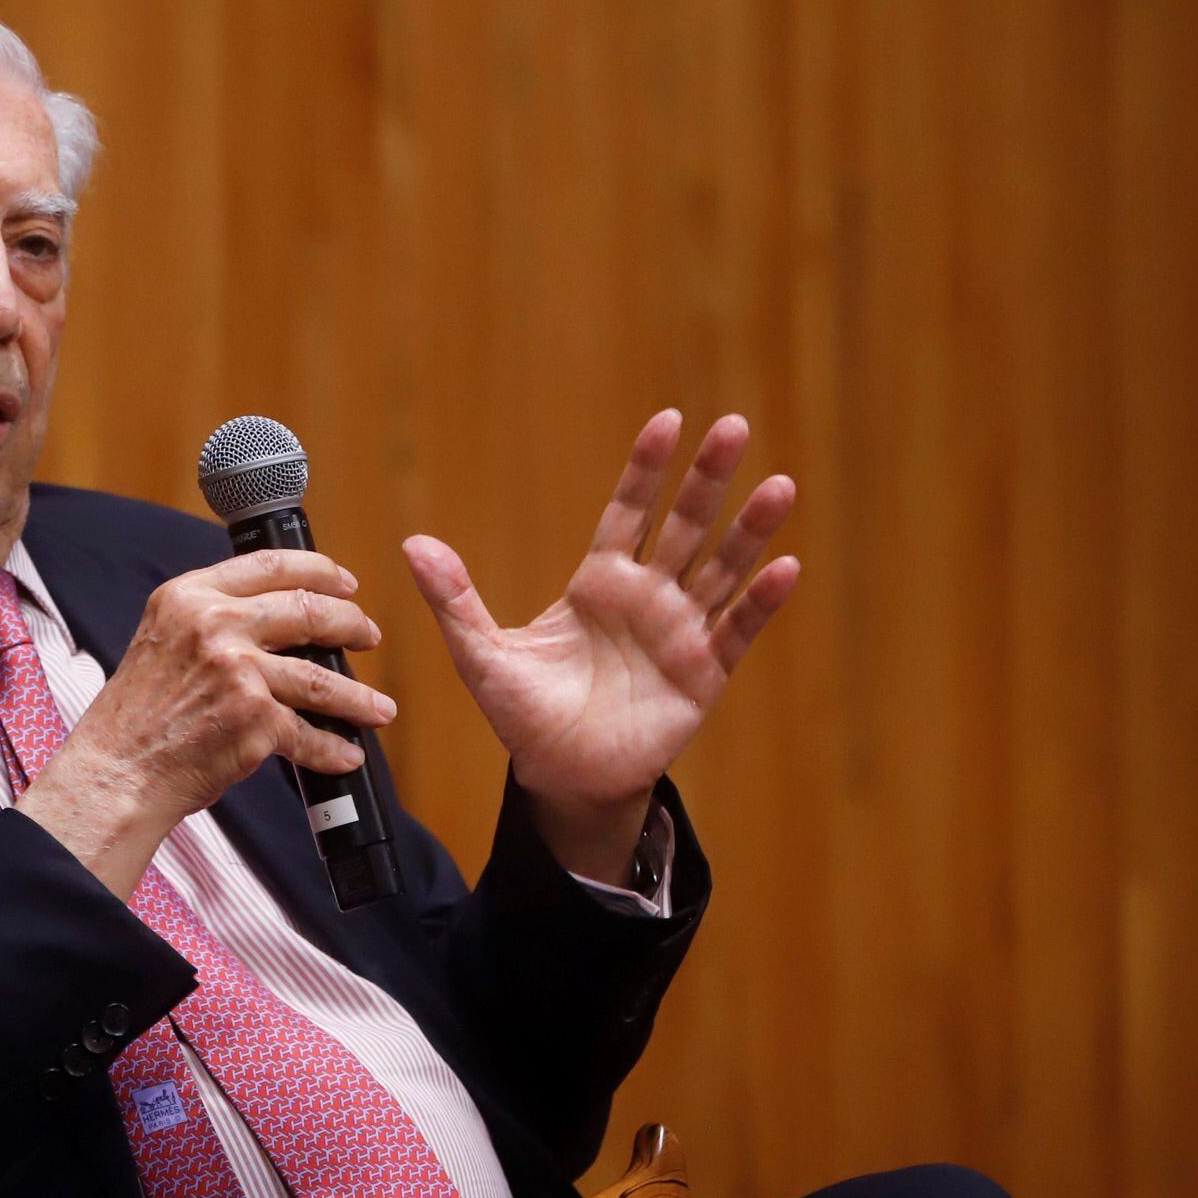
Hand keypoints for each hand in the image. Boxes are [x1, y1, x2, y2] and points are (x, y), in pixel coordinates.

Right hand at [16, 550, 396, 898]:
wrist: (118, 770)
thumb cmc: (137, 717)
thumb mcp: (162, 639)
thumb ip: (209, 620)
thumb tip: (274, 617)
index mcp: (189, 596)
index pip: (270, 565)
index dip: (319, 570)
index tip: (345, 583)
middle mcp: (214, 625)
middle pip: (307, 610)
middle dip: (350, 623)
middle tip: (367, 636)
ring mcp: (237, 671)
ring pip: (322, 678)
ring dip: (359, 698)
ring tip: (378, 709)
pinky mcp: (254, 720)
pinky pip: (309, 734)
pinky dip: (332, 749)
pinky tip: (346, 753)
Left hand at [401, 410, 799, 878]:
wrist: (562, 776)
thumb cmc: (524, 715)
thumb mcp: (481, 655)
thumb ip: (455, 600)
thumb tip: (413, 545)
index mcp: (598, 584)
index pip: (628, 512)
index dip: (646, 470)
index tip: (668, 421)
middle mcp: (647, 597)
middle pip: (684, 526)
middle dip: (707, 479)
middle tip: (733, 426)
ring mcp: (679, 632)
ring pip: (721, 569)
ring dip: (750, 529)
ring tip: (780, 486)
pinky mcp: (702, 674)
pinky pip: (736, 630)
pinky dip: (760, 601)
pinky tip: (785, 567)